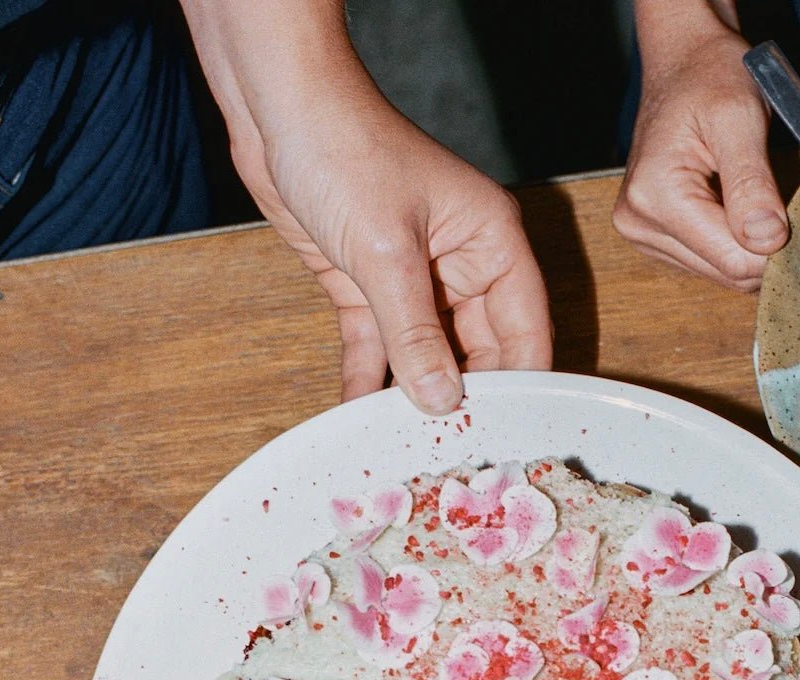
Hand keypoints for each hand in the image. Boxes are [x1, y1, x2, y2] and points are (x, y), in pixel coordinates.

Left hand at [181, 0, 552, 413]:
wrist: (275, 109)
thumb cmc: (345, 150)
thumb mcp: (387, 253)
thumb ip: (416, 334)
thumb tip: (442, 400)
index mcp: (490, 244)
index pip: (525, 329)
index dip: (519, 383)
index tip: (506, 434)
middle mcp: (460, 265)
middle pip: (479, 350)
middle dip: (462, 397)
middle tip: (451, 451)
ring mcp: (414, 279)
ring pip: (426, 354)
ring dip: (413, 395)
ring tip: (406, 443)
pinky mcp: (368, 287)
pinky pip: (378, 346)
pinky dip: (369, 378)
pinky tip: (358, 414)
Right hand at [614, 0, 787, 292]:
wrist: (683, 64)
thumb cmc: (710, 78)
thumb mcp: (740, 117)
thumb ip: (753, 183)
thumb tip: (770, 241)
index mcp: (654, 196)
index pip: (730, 259)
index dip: (774, 245)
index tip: (798, 215)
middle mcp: (638, 224)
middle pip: (724, 273)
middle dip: (761, 246)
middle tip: (782, 203)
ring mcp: (642, 235)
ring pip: (718, 273)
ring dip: (747, 246)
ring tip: (754, 198)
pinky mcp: (652, 239)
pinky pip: (707, 262)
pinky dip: (731, 242)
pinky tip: (735, 208)